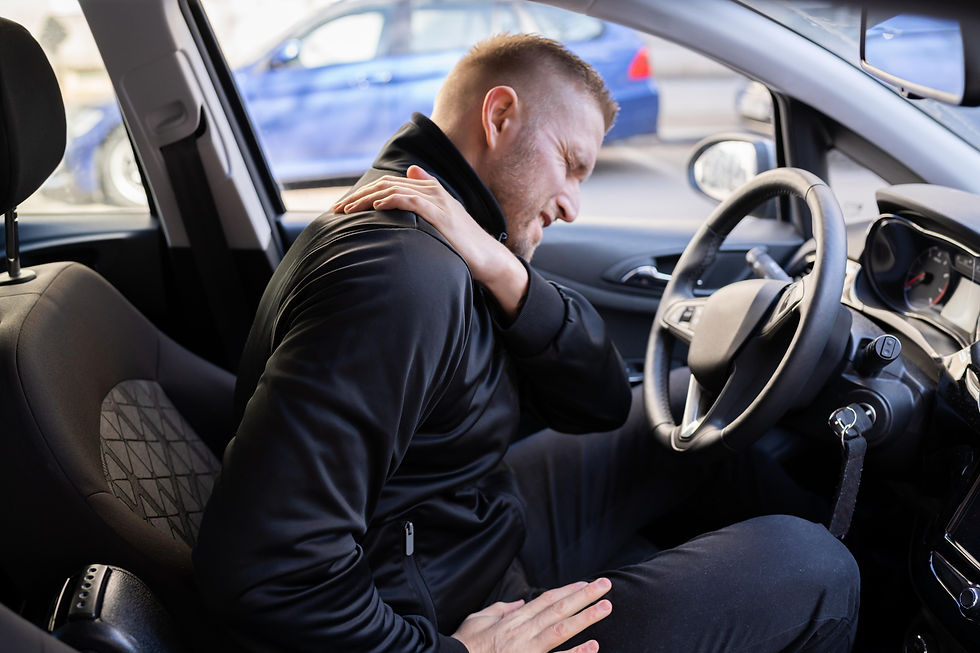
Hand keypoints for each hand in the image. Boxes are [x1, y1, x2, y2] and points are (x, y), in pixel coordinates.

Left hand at [332, 166, 528, 319]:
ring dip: (366, 198)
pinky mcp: (439, 213)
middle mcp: (431, 189)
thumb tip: (410, 171)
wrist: (486, 257)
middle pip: (386, 184)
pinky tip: (376, 207)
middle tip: (337, 210)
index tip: (344, 207)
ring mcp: (436, 199)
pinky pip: (409, 200)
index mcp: (429, 188)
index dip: (363, 193)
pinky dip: (390, 200)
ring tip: (348, 210)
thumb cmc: (461, 242)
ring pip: (393, 189)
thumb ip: (424, 195)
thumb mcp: (441, 217)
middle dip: (358, 196)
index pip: (388, 183)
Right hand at [450, 578, 611, 652]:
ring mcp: (528, 649)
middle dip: (584, 596)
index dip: (568, 591)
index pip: (546, 600)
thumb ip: (501, 609)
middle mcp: (523, 630)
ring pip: (562, 629)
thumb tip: (520, 601)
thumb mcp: (479, 619)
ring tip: (606, 607)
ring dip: (586, 617)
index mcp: (513, 619)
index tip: (586, 584)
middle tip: (606, 586)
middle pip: (559, 609)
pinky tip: (593, 645)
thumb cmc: (465, 644)